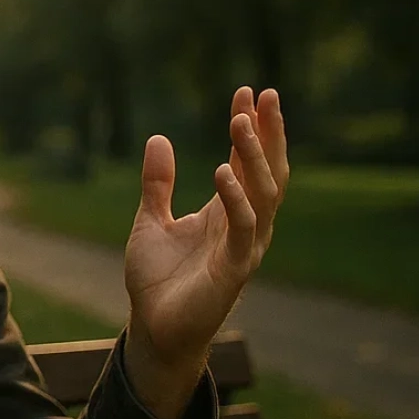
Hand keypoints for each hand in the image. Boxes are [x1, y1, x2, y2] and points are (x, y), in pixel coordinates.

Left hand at [125, 87, 289, 376]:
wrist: (153, 328)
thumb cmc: (157, 280)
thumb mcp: (150, 220)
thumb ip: (157, 183)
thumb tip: (157, 137)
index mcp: (227, 211)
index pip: (247, 160)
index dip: (250, 126)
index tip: (248, 90)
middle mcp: (244, 225)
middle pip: (268, 170)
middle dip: (267, 132)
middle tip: (263, 94)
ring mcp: (244, 246)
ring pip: (263, 193)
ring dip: (254, 156)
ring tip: (240, 121)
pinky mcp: (234, 269)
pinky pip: (243, 228)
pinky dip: (237, 199)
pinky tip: (225, 171)